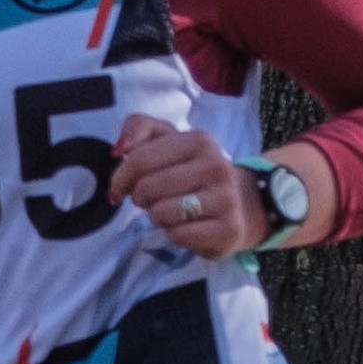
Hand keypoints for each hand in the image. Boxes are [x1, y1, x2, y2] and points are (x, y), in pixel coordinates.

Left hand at [109, 116, 266, 260]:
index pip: (140, 158)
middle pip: (148, 187)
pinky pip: (178, 235)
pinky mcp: (229, 230)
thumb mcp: (168, 141)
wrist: (243, 204)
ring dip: (156, 217)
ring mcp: (226, 199)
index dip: (121, 177)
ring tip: (169, 212)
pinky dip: (174, 234)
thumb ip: (138, 128)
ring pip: (161, 213)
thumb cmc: (193, 171)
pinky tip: (186, 227)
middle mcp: (216, 166)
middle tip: (149, 200)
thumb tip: (119, 148)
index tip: (120, 187)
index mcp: (200, 141)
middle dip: (140, 198)